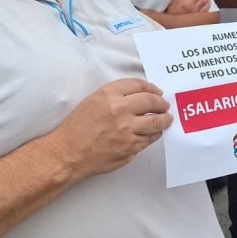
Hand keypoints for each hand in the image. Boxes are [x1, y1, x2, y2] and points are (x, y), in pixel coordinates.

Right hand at [53, 79, 172, 178]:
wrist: (69, 152)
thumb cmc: (78, 127)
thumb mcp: (93, 101)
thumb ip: (115, 96)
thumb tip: (140, 96)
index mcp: (109, 94)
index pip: (139, 85)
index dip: (152, 88)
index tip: (157, 92)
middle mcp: (119, 109)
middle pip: (151, 102)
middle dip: (161, 104)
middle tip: (165, 106)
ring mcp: (126, 129)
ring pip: (155, 122)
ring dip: (164, 120)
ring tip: (167, 119)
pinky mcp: (130, 146)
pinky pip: (149, 138)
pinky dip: (154, 135)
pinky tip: (154, 133)